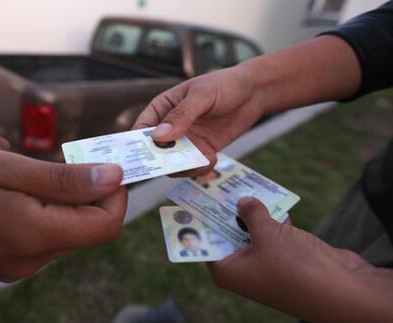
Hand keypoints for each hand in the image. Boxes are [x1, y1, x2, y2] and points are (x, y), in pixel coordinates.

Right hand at [0, 145, 125, 281]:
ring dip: (66, 204)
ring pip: (65, 235)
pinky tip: (19, 193)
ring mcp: (14, 267)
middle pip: (87, 231)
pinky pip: (41, 241)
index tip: (101, 162)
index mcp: (34, 236)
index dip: (115, 193)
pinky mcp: (2, 265)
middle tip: (68, 160)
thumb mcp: (6, 166)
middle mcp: (29, 261)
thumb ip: (65, 180)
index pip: (105, 225)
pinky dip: (45, 215)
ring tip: (35, 174)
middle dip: (90, 195)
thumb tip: (115, 179)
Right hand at [132, 66, 264, 174]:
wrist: (254, 92)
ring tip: (199, 162)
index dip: (137, 145)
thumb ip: (181, 115)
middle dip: (161, 162)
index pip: (141, 130)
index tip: (140, 159)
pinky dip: (200, 168)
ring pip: (174, 163)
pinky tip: (213, 159)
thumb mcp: (202, 95)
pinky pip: (194, 166)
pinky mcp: (203, 150)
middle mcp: (170, 127)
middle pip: (155, 151)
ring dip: (183, 168)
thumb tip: (158, 136)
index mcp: (162, 108)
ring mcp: (186, 140)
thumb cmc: (224, 84)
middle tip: (171, 167)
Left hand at [208, 196, 372, 322]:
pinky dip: (275, 218)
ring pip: (253, 231)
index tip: (198, 194)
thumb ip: (252, 214)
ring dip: (254, 210)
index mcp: (228, 271)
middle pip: (229, 234)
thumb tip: (243, 200)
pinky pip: (275, 233)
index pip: (206, 242)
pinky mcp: (288, 258)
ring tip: (245, 182)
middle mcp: (244, 270)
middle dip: (229, 209)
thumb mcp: (267, 234)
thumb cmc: (295, 267)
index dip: (202, 219)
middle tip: (222, 181)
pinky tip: (274, 197)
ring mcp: (266, 265)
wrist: (343, 292)